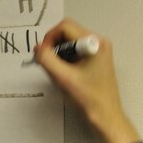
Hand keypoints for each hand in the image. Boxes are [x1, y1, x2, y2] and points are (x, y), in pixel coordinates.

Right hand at [35, 19, 140, 142]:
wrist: (105, 116)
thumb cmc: (88, 98)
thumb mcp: (63, 78)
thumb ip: (47, 59)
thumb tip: (37, 48)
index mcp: (95, 43)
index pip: (65, 27)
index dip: (49, 38)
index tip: (42, 54)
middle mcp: (99, 42)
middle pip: (67, 33)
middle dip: (53, 47)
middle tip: (46, 64)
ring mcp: (98, 51)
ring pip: (70, 42)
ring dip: (58, 54)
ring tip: (57, 72)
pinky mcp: (95, 59)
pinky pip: (75, 51)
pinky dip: (65, 59)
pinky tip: (64, 74)